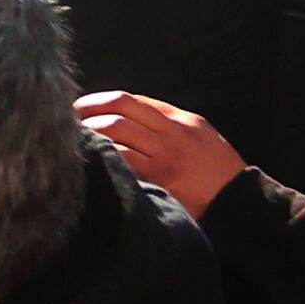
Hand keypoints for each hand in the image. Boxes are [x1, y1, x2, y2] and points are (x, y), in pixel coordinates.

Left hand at [77, 90, 244, 215]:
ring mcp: (164, 154)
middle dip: (87, 112)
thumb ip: (169, 128)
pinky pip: (121, 161)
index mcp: (182, 120)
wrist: (238, 202)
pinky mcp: (159, 178)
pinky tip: (86, 162)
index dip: (101, 101)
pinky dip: (101, 157)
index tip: (80, 108)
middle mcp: (171, 131)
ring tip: (70, 141)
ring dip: (88, 134)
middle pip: (119, 110)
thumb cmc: (218, 174)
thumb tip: (129, 123)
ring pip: (115, 131)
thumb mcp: (200, 139)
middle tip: (65, 121)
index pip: (133, 101)